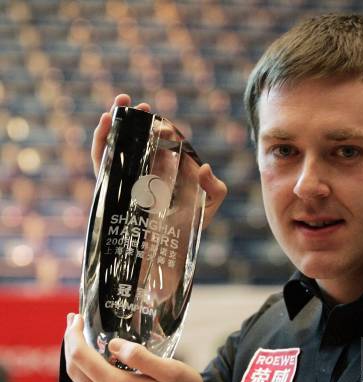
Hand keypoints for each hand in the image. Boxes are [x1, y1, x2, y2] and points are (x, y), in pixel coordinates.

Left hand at [64, 313, 213, 381]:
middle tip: (73, 322)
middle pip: (74, 370)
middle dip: (70, 343)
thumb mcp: (169, 369)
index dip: (74, 335)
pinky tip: (95, 360)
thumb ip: (139, 356)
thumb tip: (113, 344)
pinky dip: (86, 372)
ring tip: (80, 338)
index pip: (81, 358)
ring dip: (76, 358)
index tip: (77, 317)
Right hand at [91, 93, 226, 229]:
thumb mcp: (208, 207)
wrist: (164, 251)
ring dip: (117, 120)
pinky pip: (100, 160)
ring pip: (118, 143)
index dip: (163, 131)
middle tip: (141, 106)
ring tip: (122, 101)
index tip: (164, 125)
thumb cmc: (188, 228)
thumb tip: (204, 167)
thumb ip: (215, 189)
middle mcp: (146, 169)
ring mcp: (127, 176)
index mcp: (168, 170)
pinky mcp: (109, 186)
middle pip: (139, 138)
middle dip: (139, 119)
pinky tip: (105, 122)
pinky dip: (100, 140)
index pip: (163, 144)